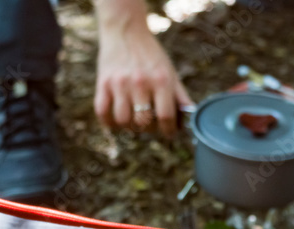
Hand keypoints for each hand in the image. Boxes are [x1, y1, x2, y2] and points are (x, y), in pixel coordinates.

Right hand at [94, 12, 192, 136]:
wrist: (125, 31)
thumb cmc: (151, 56)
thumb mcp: (170, 73)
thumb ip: (181, 97)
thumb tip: (191, 119)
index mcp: (160, 80)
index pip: (166, 117)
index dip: (169, 130)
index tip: (169, 132)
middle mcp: (140, 82)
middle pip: (144, 122)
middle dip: (150, 129)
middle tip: (151, 124)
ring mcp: (119, 83)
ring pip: (124, 121)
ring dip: (130, 127)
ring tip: (135, 121)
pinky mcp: (102, 83)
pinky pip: (102, 113)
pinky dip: (110, 123)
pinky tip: (117, 120)